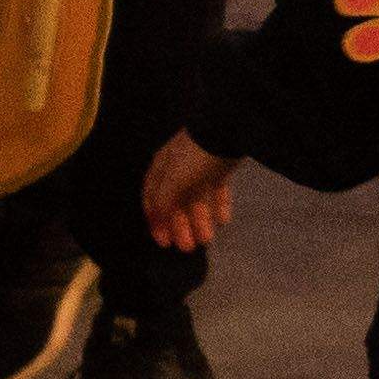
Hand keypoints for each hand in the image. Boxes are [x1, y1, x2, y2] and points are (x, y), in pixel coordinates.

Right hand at [138, 132, 235, 252]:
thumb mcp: (173, 182)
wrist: (227, 131)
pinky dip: (218, 206)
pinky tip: (222, 220)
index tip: (163, 242)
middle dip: (180, 226)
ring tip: (207, 238)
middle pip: (175, 203)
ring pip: (196, 199)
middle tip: (188, 247)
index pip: (152, 199)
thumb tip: (155, 221)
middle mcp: (177, 169)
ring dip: (200, 220)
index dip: (155, 221)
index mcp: (161, 169)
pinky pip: (216, 191)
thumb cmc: (195, 158)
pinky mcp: (219, 166)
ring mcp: (199, 167)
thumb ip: (162, 203)